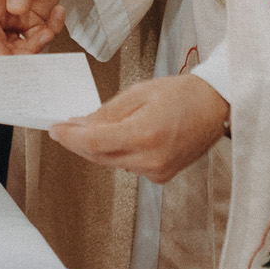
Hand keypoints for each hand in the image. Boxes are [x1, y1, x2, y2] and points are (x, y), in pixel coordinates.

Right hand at [0, 0, 70, 55]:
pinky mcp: (33, 20)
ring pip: (20, 45)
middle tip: (35, 47)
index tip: (5, 58)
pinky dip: (51, 30)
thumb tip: (15, 9)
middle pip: (0, 42)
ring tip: (49, 29)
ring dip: (36, 43)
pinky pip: (39, 36)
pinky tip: (59, 12)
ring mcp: (16, 18)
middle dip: (17, 51)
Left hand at [48, 74, 228, 183]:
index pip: (95, 143)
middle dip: (77, 143)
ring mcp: (157, 171)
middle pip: (99, 156)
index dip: (70, 138)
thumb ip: (106, 113)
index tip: (55, 129)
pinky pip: (127, 165)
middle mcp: (151, 159)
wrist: (214, 106)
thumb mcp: (138, 93)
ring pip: (111, 162)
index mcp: (145, 134)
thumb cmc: (181, 94)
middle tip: (63, 128)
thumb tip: (79, 125)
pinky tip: (112, 139)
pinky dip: (114, 153)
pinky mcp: (161, 176)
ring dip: (94, 148)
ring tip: (85, 129)